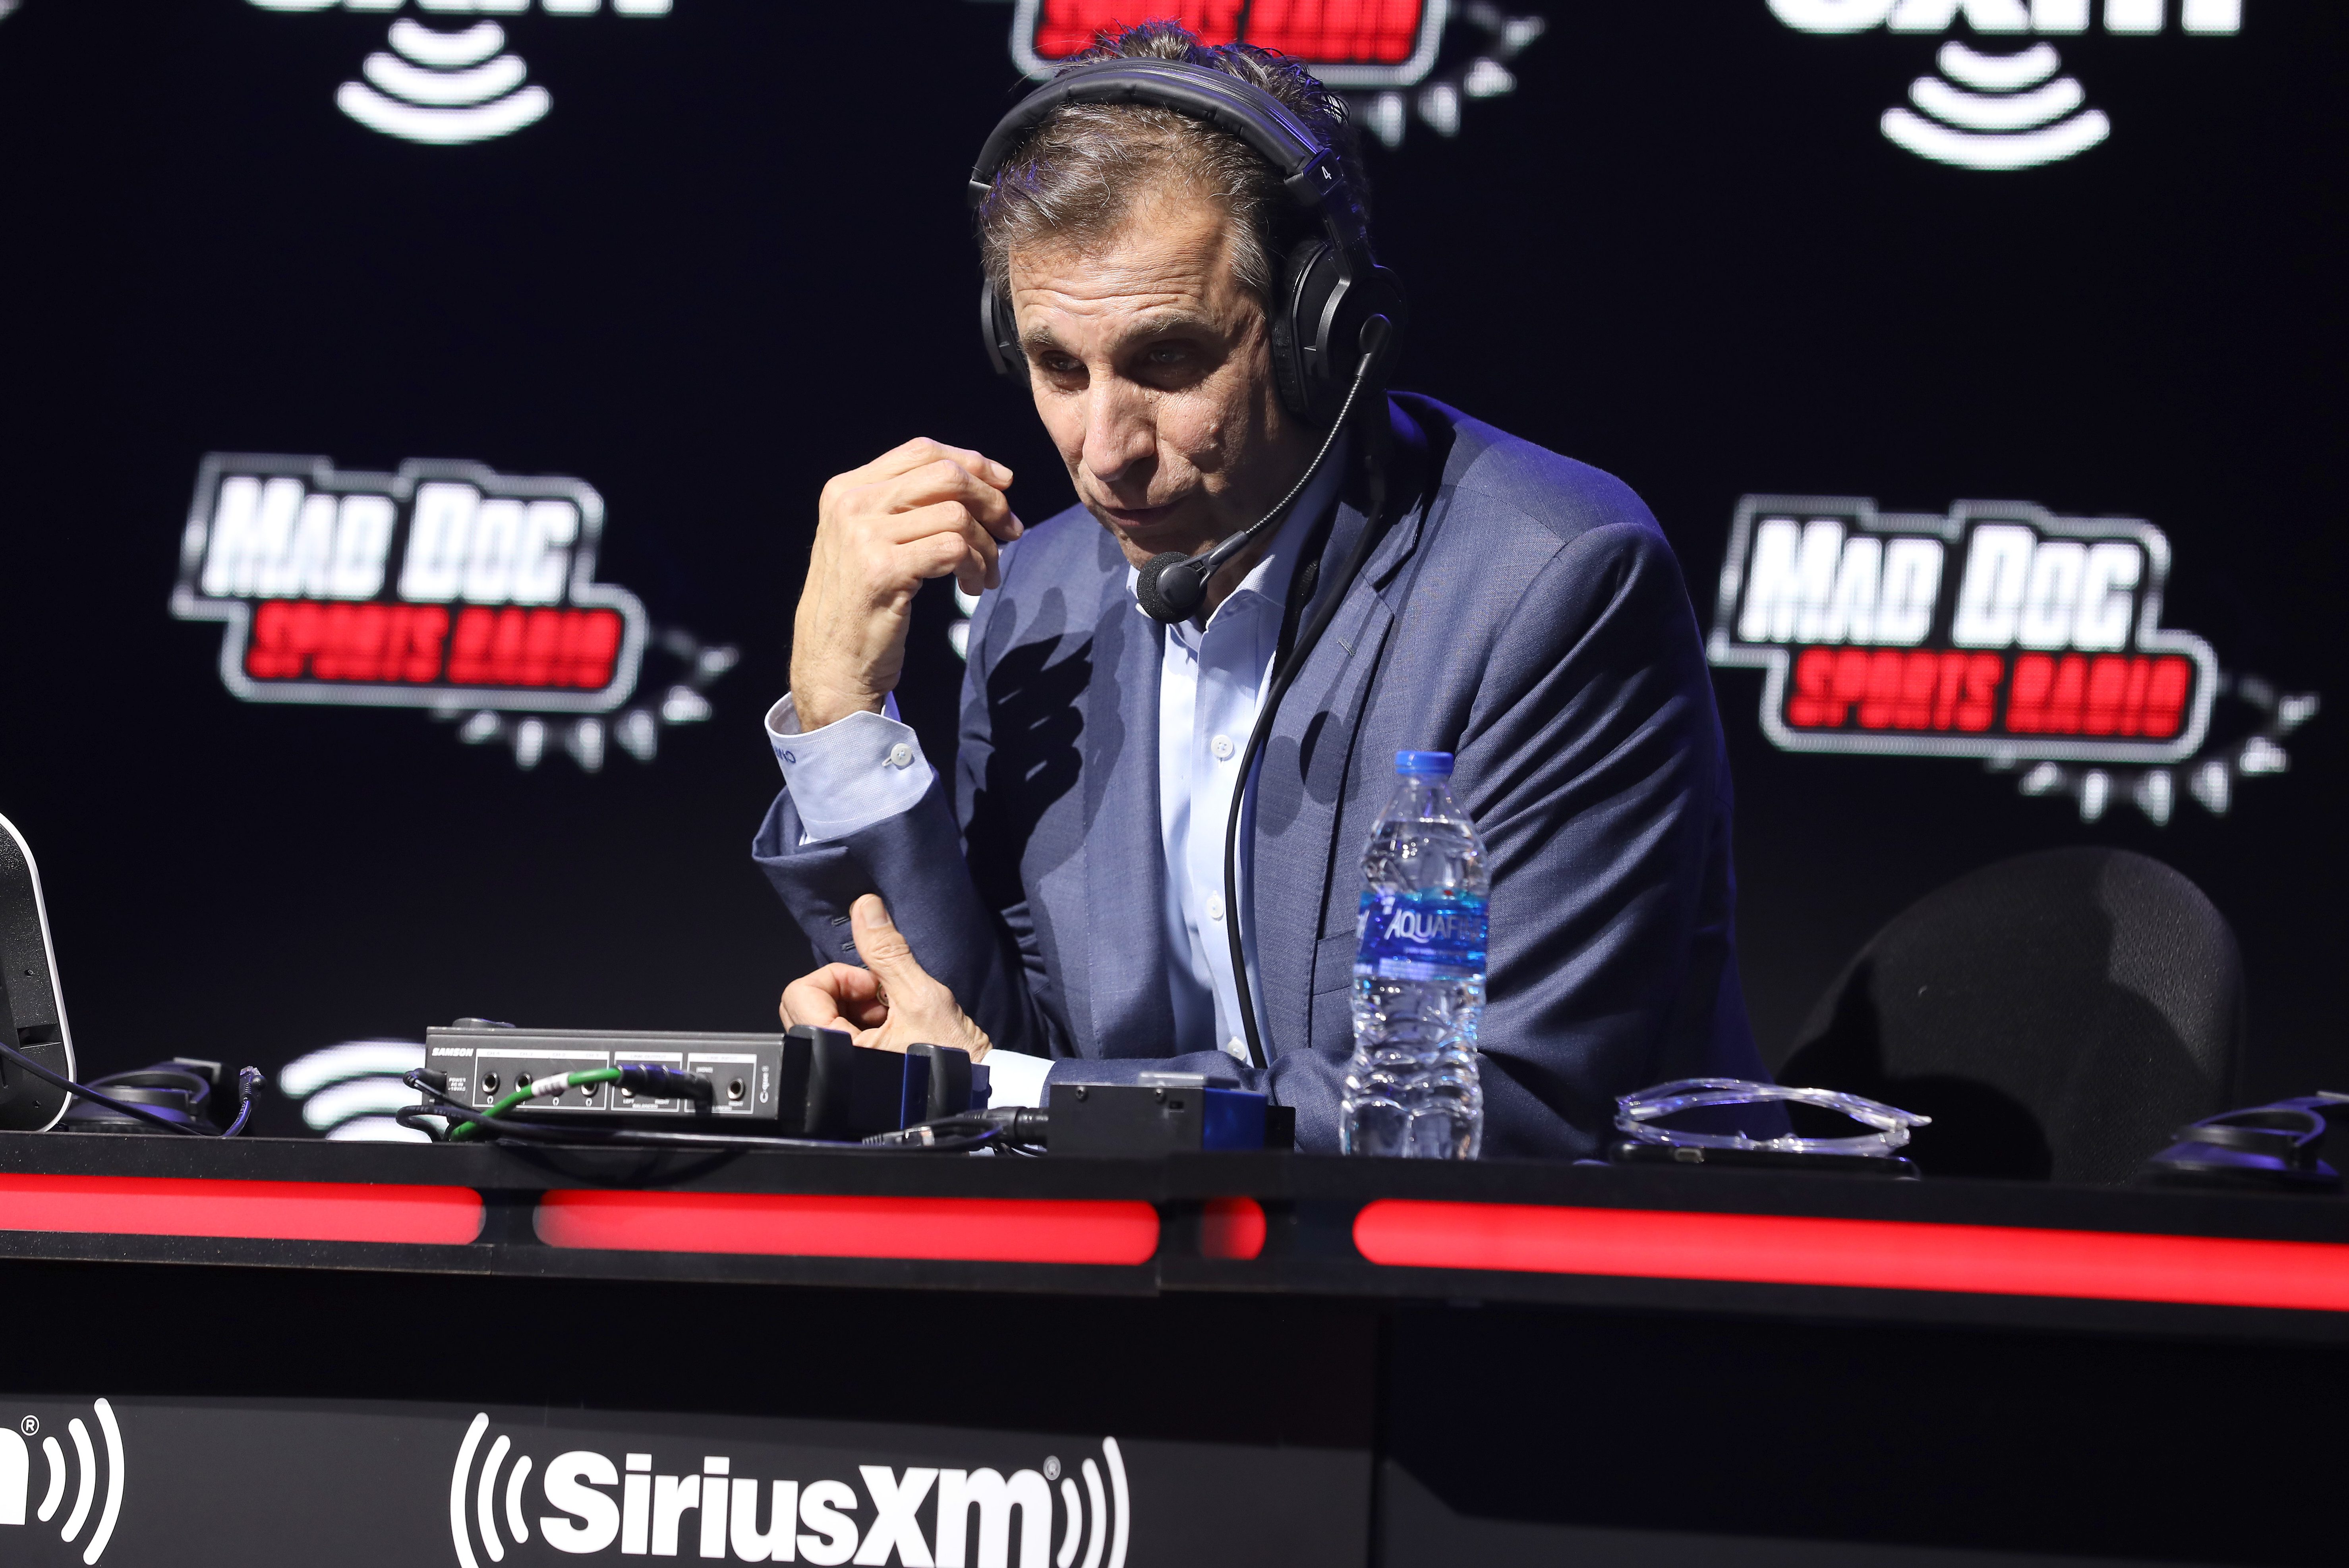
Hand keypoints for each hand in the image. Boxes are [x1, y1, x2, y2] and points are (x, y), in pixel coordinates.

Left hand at [778, 894, 991, 1062]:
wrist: (975, 1085)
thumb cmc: (952, 1056)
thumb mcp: (920, 995)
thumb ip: (886, 951)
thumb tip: (864, 908)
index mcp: (838, 1053)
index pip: (800, 993)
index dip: (838, 979)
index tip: (872, 986)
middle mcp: (830, 1064)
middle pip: (805, 1003)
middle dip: (844, 991)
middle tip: (879, 997)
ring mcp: (839, 1067)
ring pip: (822, 1015)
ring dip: (854, 1005)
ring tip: (890, 1012)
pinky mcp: (853, 1066)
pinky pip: (837, 1031)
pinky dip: (860, 1019)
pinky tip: (890, 1023)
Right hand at [792, 438, 1021, 730]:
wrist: (831, 666)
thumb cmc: (860, 606)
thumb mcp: (869, 541)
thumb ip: (905, 507)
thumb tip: (978, 480)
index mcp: (846, 489)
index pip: (922, 451)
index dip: (972, 461)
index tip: (1004, 484)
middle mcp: (852, 504)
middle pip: (946, 475)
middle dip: (991, 501)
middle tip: (1012, 531)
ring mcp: (865, 536)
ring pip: (957, 515)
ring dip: (987, 546)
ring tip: (986, 574)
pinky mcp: (884, 570)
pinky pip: (954, 549)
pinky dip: (975, 567)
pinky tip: (971, 588)